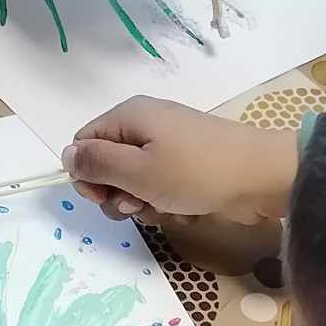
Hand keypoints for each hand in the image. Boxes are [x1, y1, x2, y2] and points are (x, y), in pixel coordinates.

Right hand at [63, 97, 299, 221]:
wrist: (260, 176)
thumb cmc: (195, 171)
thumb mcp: (137, 170)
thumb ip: (97, 164)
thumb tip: (65, 156)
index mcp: (129, 116)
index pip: (85, 143)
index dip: (87, 174)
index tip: (102, 197)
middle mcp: (146, 125)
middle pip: (109, 164)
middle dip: (117, 193)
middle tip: (137, 206)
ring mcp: (170, 146)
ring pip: (136, 182)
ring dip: (143, 203)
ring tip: (165, 207)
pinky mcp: (189, 166)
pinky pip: (162, 187)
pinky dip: (167, 202)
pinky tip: (183, 208)